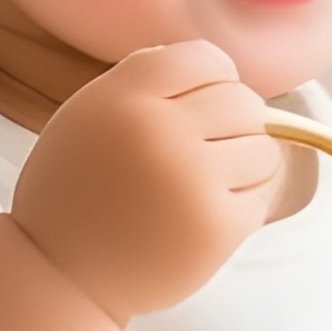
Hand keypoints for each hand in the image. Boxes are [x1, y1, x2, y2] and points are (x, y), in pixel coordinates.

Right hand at [11, 40, 280, 327]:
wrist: (65, 271)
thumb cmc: (80, 192)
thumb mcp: (91, 116)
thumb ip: (145, 85)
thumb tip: (216, 69)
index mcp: (124, 97)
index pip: (205, 59)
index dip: (216, 78)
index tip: (207, 100)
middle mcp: (161, 132)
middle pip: (243, 102)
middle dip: (237, 121)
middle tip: (213, 146)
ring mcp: (195, 180)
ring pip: (264, 148)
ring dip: (249, 161)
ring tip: (214, 178)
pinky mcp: (220, 225)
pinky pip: (265, 193)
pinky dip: (250, 198)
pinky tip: (216, 206)